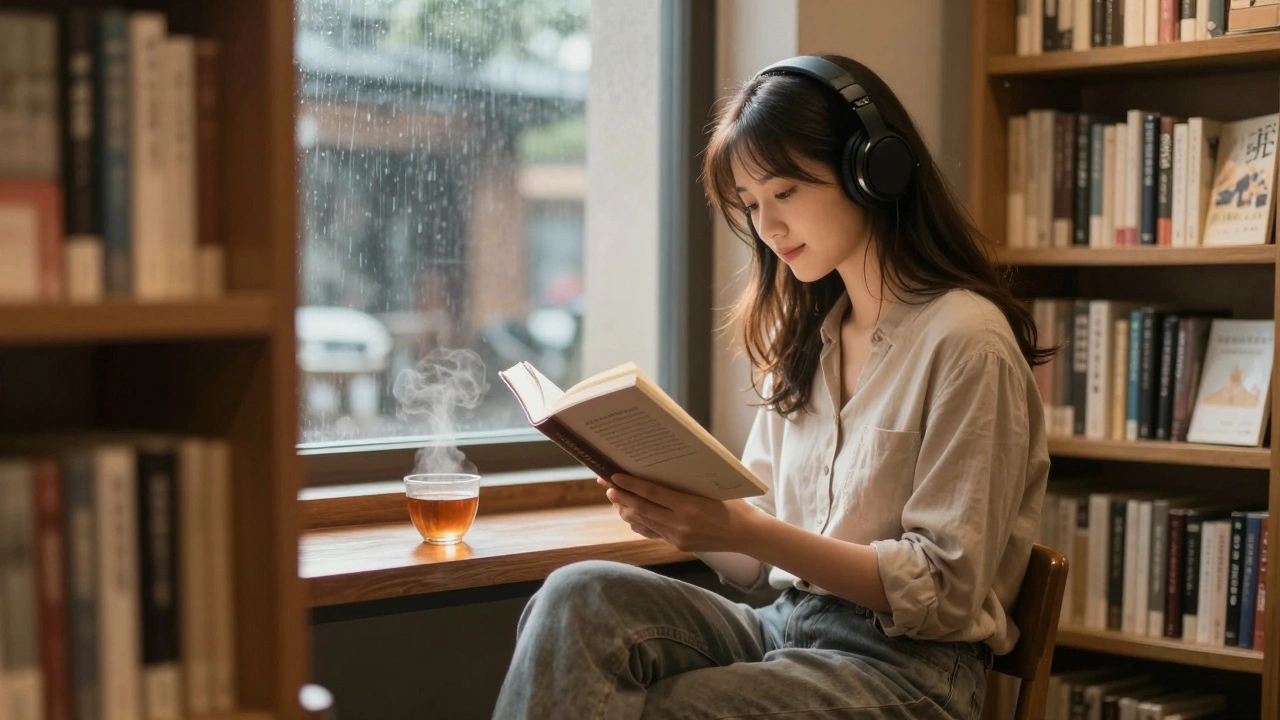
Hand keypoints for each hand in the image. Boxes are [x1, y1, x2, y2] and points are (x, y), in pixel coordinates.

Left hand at [597, 473, 763, 553]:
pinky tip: (631, 512)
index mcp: (689, 506)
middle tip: (605, 483)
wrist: (746, 534)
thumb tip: (660, 465)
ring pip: (642, 522)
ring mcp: (677, 537)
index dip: (630, 484)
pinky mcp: (677, 545)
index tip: (614, 476)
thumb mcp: (710, 488)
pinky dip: (638, 521)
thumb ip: (685, 483)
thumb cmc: (731, 503)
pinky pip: (651, 532)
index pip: (651, 494)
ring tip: (615, 496)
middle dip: (620, 495)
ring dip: (626, 509)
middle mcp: (680, 524)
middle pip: (641, 508)